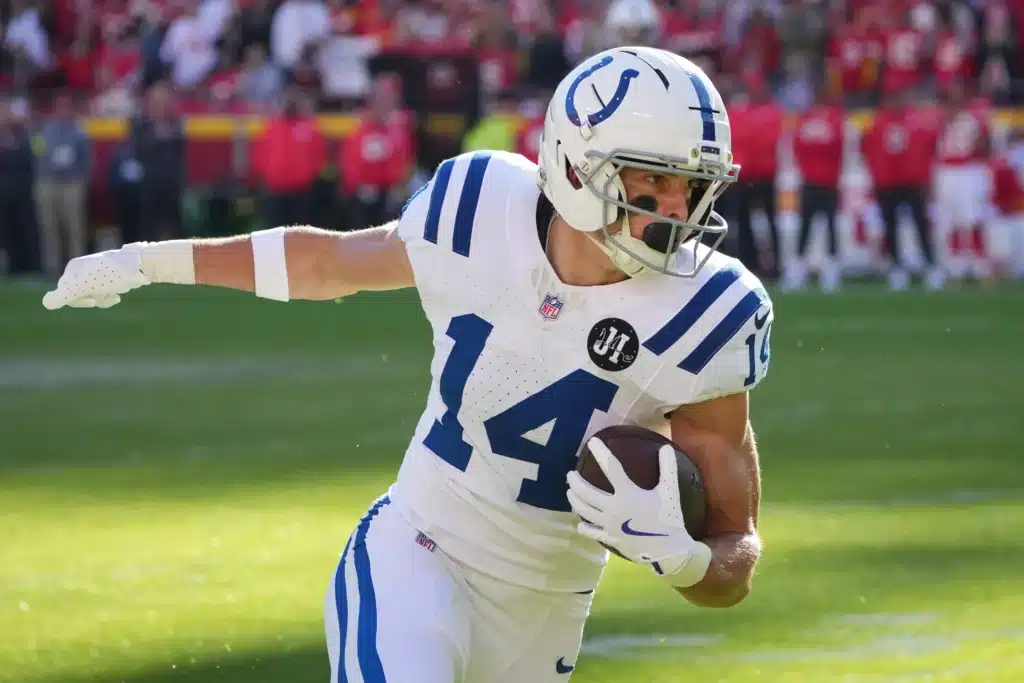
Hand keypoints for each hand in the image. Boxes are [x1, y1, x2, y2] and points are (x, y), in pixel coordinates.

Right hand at [42, 244, 150, 309]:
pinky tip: (118, 295)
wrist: (140, 266)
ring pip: (94, 295)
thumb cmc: (110, 275)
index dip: (78, 301)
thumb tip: (46, 303)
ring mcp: (97, 272)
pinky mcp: (110, 276)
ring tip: (116, 294)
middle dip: (94, 299)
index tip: (93, 301)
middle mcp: (83, 268)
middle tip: (108, 295)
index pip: (64, 293)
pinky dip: (111, 295)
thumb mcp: (84, 286)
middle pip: (80, 295)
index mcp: (73, 268)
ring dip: (104, 299)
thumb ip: (65, 295)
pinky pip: (105, 292)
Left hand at [567, 437, 711, 586]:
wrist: (668, 551)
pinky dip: (583, 525)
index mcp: (628, 494)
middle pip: (586, 492)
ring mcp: (609, 525)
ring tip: (569, 492)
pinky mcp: (609, 538)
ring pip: (583, 510)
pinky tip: (580, 522)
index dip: (601, 453)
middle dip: (575, 482)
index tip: (592, 442)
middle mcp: (613, 508)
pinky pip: (590, 531)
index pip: (611, 468)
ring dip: (574, 500)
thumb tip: (666, 447)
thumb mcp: (670, 492)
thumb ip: (668, 468)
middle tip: (570, 474)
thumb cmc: (669, 519)